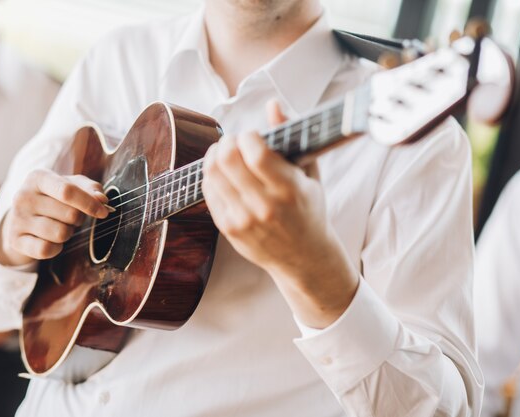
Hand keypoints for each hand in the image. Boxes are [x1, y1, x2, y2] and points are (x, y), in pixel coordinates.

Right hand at [0, 169, 109, 265]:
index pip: (68, 191)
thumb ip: (91, 189)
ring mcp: (17, 219)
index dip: (90, 204)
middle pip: (70, 214)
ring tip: (60, 225)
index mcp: (38, 177)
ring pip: (61, 233)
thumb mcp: (72, 185)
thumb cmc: (54, 197)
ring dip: (68, 233)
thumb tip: (102, 200)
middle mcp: (23, 196)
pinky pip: (47, 250)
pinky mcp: (15, 240)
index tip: (104, 212)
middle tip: (72, 217)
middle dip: (79, 218)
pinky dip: (57, 248)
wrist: (23, 216)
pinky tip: (52, 240)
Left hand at [202, 102, 358, 327]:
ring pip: (212, 174)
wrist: (304, 258)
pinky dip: (211, 176)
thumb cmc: (310, 210)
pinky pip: (208, 192)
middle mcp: (265, 206)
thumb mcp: (310, 174)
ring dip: (215, 155)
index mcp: (290, 190)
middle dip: (228, 141)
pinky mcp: (229, 228)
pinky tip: (223, 173)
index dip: (249, 136)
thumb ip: (291, 137)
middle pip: (228, 159)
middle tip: (234, 140)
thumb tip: (273, 104)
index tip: (253, 135)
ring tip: (225, 152)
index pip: (256, 153)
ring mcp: (244, 219)